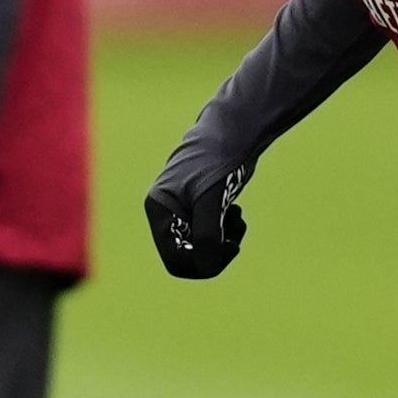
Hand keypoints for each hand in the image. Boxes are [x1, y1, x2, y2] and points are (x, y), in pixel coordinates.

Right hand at [144, 153, 248, 279]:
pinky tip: (236, 214)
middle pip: (187, 257)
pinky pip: (211, 236)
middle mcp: (167, 213)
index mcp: (160, 210)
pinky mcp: (200, 208)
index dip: (201, 263)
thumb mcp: (212, 200)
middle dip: (213, 254)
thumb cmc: (218, 160)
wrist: (234, 132)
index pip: (174, 257)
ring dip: (222, 242)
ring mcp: (183, 212)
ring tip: (237, 219)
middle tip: (234, 243)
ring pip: (201, 248)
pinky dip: (226, 232)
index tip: (227, 250)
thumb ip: (207, 234)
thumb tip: (205, 265)